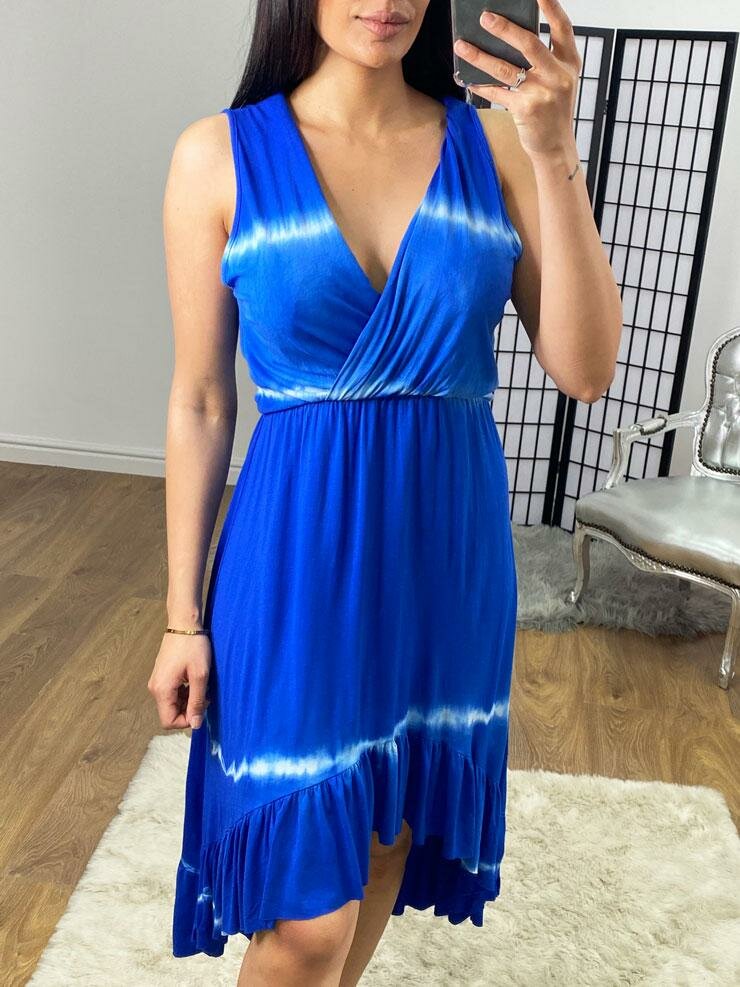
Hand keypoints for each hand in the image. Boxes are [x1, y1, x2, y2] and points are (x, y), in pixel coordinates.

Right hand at [147, 631, 211, 730]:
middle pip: (170, 713)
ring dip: (188, 700)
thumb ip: (197, 701)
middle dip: (189, 709)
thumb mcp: (200, 675)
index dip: (187, 720)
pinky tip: (194, 680)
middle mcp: (155, 688)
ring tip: (201, 685)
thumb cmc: (193, 646)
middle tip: (205, 694)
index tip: (202, 706)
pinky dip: (184, 692)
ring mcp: (157, 681)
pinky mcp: (161, 676)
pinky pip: (172, 693)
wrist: (183, 623)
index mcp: (162, 690)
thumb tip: (195, 725)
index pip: (169, 722)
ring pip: (172, 703)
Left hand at [452, 0, 581, 159]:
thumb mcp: (558, 81)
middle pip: (529, 44)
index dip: (551, 7)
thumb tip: (511, 37)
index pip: (563, 28)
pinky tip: (466, 77)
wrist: (556, 147)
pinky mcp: (525, 109)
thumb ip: (544, 60)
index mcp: (569, 62)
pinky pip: (497, 92)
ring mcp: (542, 92)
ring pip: (506, 68)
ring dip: (480, 56)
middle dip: (505, 29)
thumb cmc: (553, 111)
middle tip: (485, 17)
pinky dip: (480, 84)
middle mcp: (558, 75)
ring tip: (462, 45)